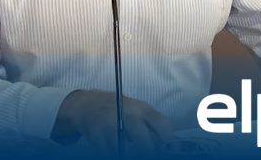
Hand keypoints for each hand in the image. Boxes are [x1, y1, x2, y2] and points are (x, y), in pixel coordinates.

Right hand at [53, 90, 175, 154]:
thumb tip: (172, 146)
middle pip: (139, 132)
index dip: (167, 137)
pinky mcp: (95, 134)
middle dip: (146, 148)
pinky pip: (106, 151)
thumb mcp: (139, 112)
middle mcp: (125, 114)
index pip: (159, 122)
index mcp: (141, 109)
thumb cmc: (120, 111)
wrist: (89, 105)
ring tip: (129, 151)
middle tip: (150, 155)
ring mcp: (109, 123)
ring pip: (120, 145)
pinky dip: (112, 153)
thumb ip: (154, 126)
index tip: (170, 149)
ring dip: (127, 152)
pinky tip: (115, 152)